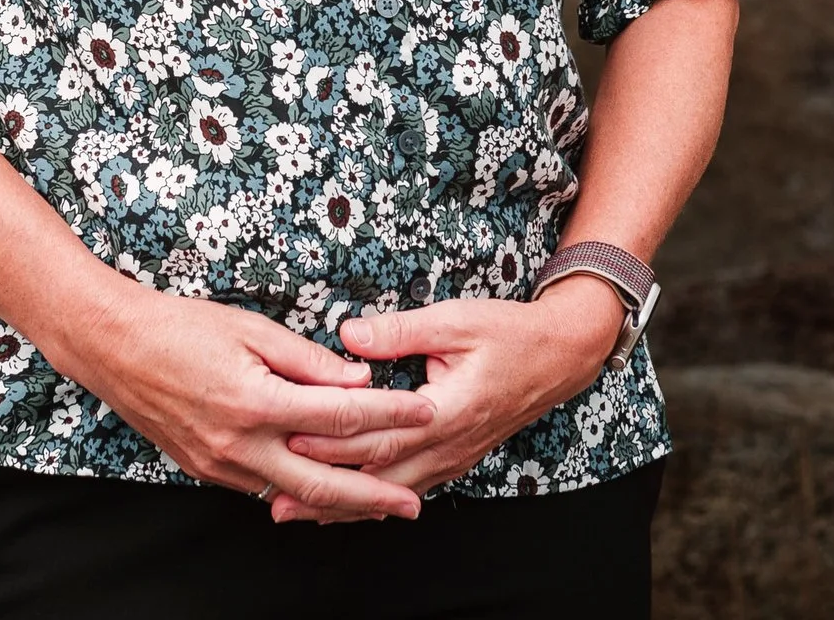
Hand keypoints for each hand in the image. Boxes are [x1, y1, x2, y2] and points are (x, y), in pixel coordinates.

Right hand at [51, 282, 437, 520]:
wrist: (116, 347)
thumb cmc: (182, 327)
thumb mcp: (252, 328)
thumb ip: (308, 359)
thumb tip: (358, 377)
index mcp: (257, 402)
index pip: (341, 415)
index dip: (389, 414)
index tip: (425, 413)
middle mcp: (241, 443)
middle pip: (324, 481)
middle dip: (375, 496)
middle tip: (413, 505)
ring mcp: (222, 464)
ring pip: (294, 495)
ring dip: (340, 503)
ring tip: (379, 504)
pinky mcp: (208, 470)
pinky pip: (263, 488)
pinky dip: (299, 493)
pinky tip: (323, 489)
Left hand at [266, 279, 623, 520]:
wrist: (558, 357)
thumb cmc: (508, 334)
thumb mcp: (453, 320)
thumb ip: (399, 331)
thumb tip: (348, 335)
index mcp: (446, 411)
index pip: (379, 434)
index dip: (333, 441)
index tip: (290, 439)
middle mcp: (448, 445)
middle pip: (377, 474)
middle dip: (324, 488)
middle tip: (275, 495)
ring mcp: (453, 458)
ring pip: (391, 491)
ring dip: (344, 504)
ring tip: (297, 513)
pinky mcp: (454, 458)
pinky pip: (408, 486)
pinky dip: (373, 499)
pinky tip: (346, 507)